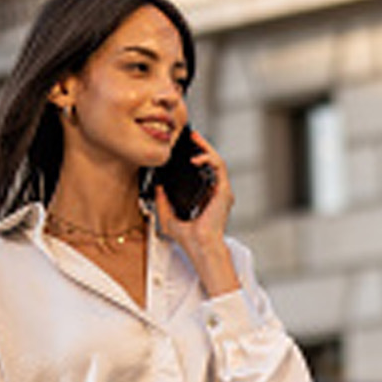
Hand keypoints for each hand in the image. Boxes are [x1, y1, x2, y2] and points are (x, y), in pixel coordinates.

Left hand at [152, 128, 239, 298]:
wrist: (199, 246)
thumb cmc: (189, 238)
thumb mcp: (167, 216)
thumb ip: (162, 201)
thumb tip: (157, 186)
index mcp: (205, 196)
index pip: (202, 170)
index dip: (194, 155)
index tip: (183, 146)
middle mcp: (215, 192)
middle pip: (210, 162)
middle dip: (200, 146)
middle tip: (189, 135)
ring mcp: (221, 191)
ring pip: (217, 161)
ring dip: (206, 148)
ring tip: (194, 139)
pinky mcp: (224, 192)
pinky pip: (219, 168)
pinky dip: (209, 159)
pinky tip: (196, 157)